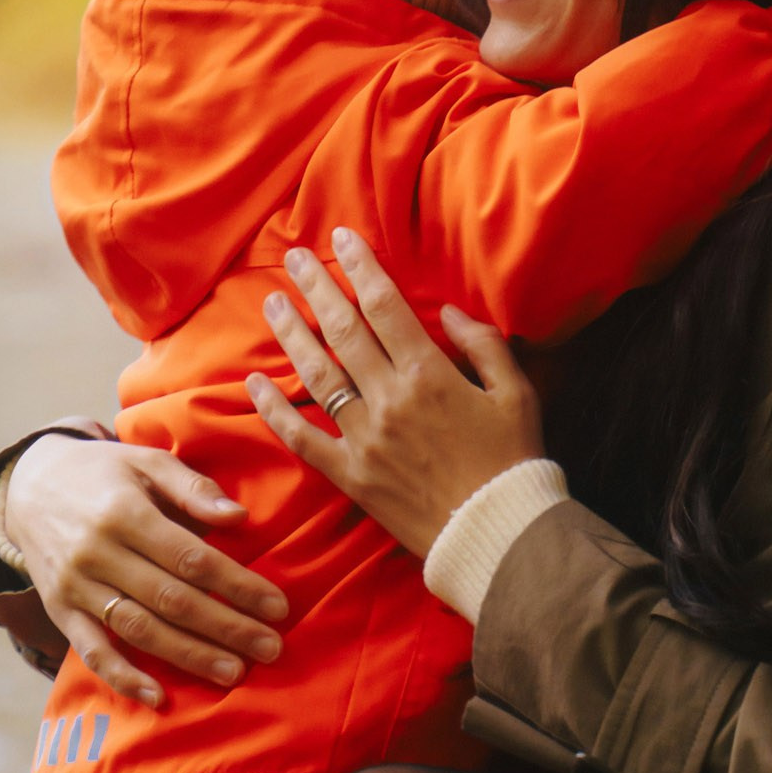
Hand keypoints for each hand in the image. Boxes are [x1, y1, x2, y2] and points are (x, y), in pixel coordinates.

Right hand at [3, 434, 288, 707]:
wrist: (27, 487)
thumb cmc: (103, 474)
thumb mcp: (146, 461)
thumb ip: (192, 488)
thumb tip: (239, 517)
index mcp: (124, 512)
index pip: (191, 558)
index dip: (236, 585)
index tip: (277, 607)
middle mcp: (97, 553)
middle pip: (171, 599)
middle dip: (226, 627)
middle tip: (270, 648)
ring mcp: (75, 586)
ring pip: (138, 629)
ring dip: (188, 655)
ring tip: (233, 672)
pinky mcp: (59, 611)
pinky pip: (91, 651)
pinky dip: (122, 677)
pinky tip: (158, 696)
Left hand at [251, 230, 543, 561]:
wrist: (497, 534)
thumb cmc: (515, 462)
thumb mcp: (517, 394)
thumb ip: (483, 346)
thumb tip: (447, 313)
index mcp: (430, 375)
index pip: (385, 306)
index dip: (360, 267)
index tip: (341, 238)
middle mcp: (389, 400)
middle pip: (343, 330)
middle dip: (317, 287)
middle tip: (295, 256)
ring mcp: (364, 438)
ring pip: (316, 375)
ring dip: (291, 334)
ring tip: (273, 303)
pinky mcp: (351, 476)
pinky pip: (303, 439)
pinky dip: (275, 411)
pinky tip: (255, 384)